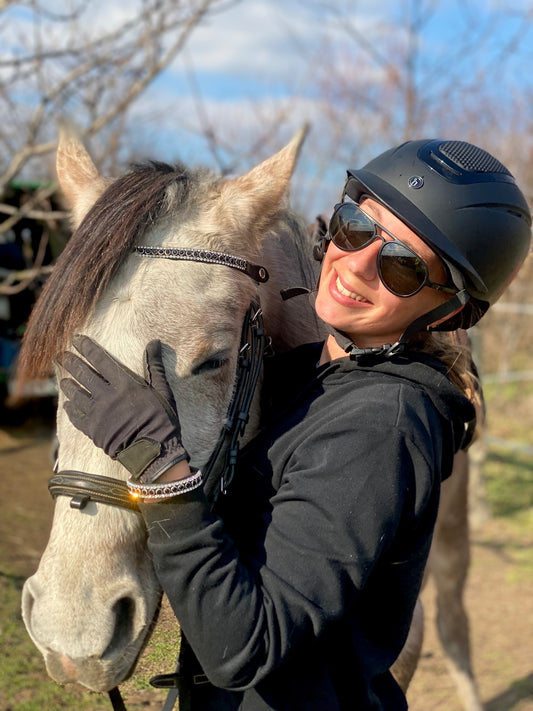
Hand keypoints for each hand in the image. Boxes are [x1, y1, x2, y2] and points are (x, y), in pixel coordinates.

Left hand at [59, 335, 188, 481]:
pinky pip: (76, 417)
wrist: (154, 452)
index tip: (76, 339)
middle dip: (71, 362)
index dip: (87, 348)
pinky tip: (68, 404)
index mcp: (125, 384)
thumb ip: (155, 366)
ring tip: (63, 379)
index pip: (100, 360)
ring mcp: (98, 414)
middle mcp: (108, 396)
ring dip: (68, 385)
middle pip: (83, 374)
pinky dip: (71, 409)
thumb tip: (154, 343)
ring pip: (76, 394)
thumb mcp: (163, 391)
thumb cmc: (162, 420)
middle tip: (61, 355)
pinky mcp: (94, 430)